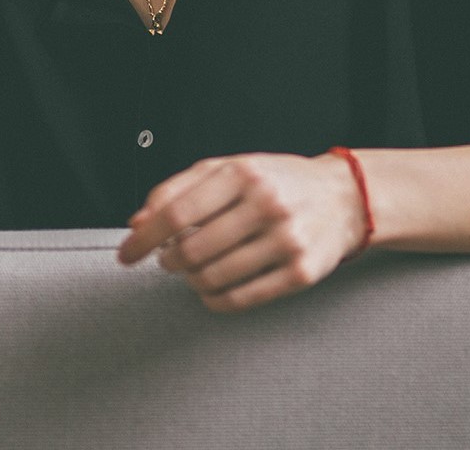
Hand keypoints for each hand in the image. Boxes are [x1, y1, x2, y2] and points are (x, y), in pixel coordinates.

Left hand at [117, 152, 368, 311]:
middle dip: (169, 261)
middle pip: (191, 249)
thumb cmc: (276, 181)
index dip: (143, 239)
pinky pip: (241, 299)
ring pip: (213, 277)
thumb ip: (178, 190)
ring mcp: (286, 241)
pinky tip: (212, 289)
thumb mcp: (227, 169)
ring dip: (191, 280)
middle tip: (169, 259)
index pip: (176, 212)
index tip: (126, 254)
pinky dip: (214, 300)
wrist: (343, 198)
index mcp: (242, 173)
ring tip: (194, 270)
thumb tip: (137, 222)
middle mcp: (266, 204)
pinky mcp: (301, 274)